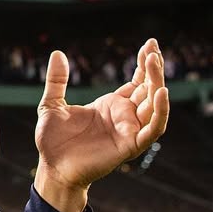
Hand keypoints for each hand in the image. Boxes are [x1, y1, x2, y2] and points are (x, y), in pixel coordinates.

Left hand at [34, 39, 168, 211]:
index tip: (149, 44)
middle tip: (153, 49)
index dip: (144, 64)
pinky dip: (161, 112)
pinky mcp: (130, 145)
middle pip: (148, 89)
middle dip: (153, 69)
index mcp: (111, 106)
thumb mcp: (52, 104)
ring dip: (157, 83)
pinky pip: (153, 129)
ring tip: (154, 62)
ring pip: (154, 105)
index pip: (136, 81)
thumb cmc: (53, 141)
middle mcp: (124, 117)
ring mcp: (129, 130)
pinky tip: (161, 93)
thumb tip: (57, 53)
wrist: (51, 168)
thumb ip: (57, 80)